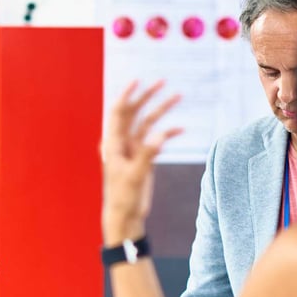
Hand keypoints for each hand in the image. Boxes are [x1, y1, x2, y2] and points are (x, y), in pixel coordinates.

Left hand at [101, 81, 181, 244]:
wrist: (126, 215)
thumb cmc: (124, 196)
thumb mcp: (135, 175)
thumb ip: (147, 155)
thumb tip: (160, 135)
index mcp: (113, 143)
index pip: (117, 112)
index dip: (126, 95)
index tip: (137, 80)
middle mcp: (122, 142)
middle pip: (134, 112)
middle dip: (147, 96)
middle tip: (163, 81)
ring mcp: (133, 149)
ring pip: (148, 123)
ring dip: (161, 110)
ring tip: (178, 96)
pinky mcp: (143, 158)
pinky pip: (156, 140)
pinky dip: (168, 133)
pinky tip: (182, 129)